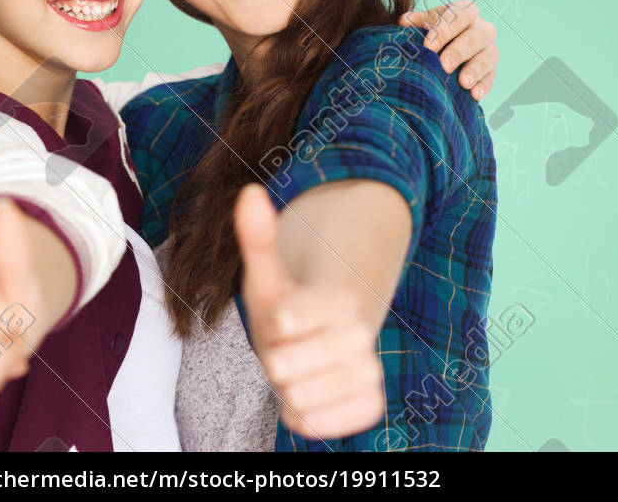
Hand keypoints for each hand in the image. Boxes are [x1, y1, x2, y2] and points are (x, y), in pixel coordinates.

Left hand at [235, 184, 384, 439]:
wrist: (332, 336)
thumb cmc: (290, 304)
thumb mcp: (269, 273)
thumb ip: (258, 238)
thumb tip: (248, 192)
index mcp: (337, 297)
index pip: (286, 320)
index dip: (275, 324)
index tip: (283, 317)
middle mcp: (358, 333)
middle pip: (285, 367)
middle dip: (274, 360)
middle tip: (287, 347)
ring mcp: (366, 371)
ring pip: (301, 398)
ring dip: (287, 389)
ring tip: (297, 369)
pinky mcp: (369, 404)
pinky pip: (320, 424)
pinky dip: (306, 415)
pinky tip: (309, 394)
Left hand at [399, 0, 498, 99]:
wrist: (445, 52)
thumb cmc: (435, 34)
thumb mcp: (426, 25)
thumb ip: (417, 22)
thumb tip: (404, 21)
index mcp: (466, 12)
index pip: (460, 15)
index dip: (445, 30)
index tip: (428, 46)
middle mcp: (482, 28)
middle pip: (475, 37)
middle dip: (459, 51)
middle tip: (445, 65)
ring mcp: (490, 49)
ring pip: (488, 57)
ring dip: (475, 70)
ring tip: (464, 83)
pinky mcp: (492, 70)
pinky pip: (492, 77)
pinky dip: (484, 86)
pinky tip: (475, 94)